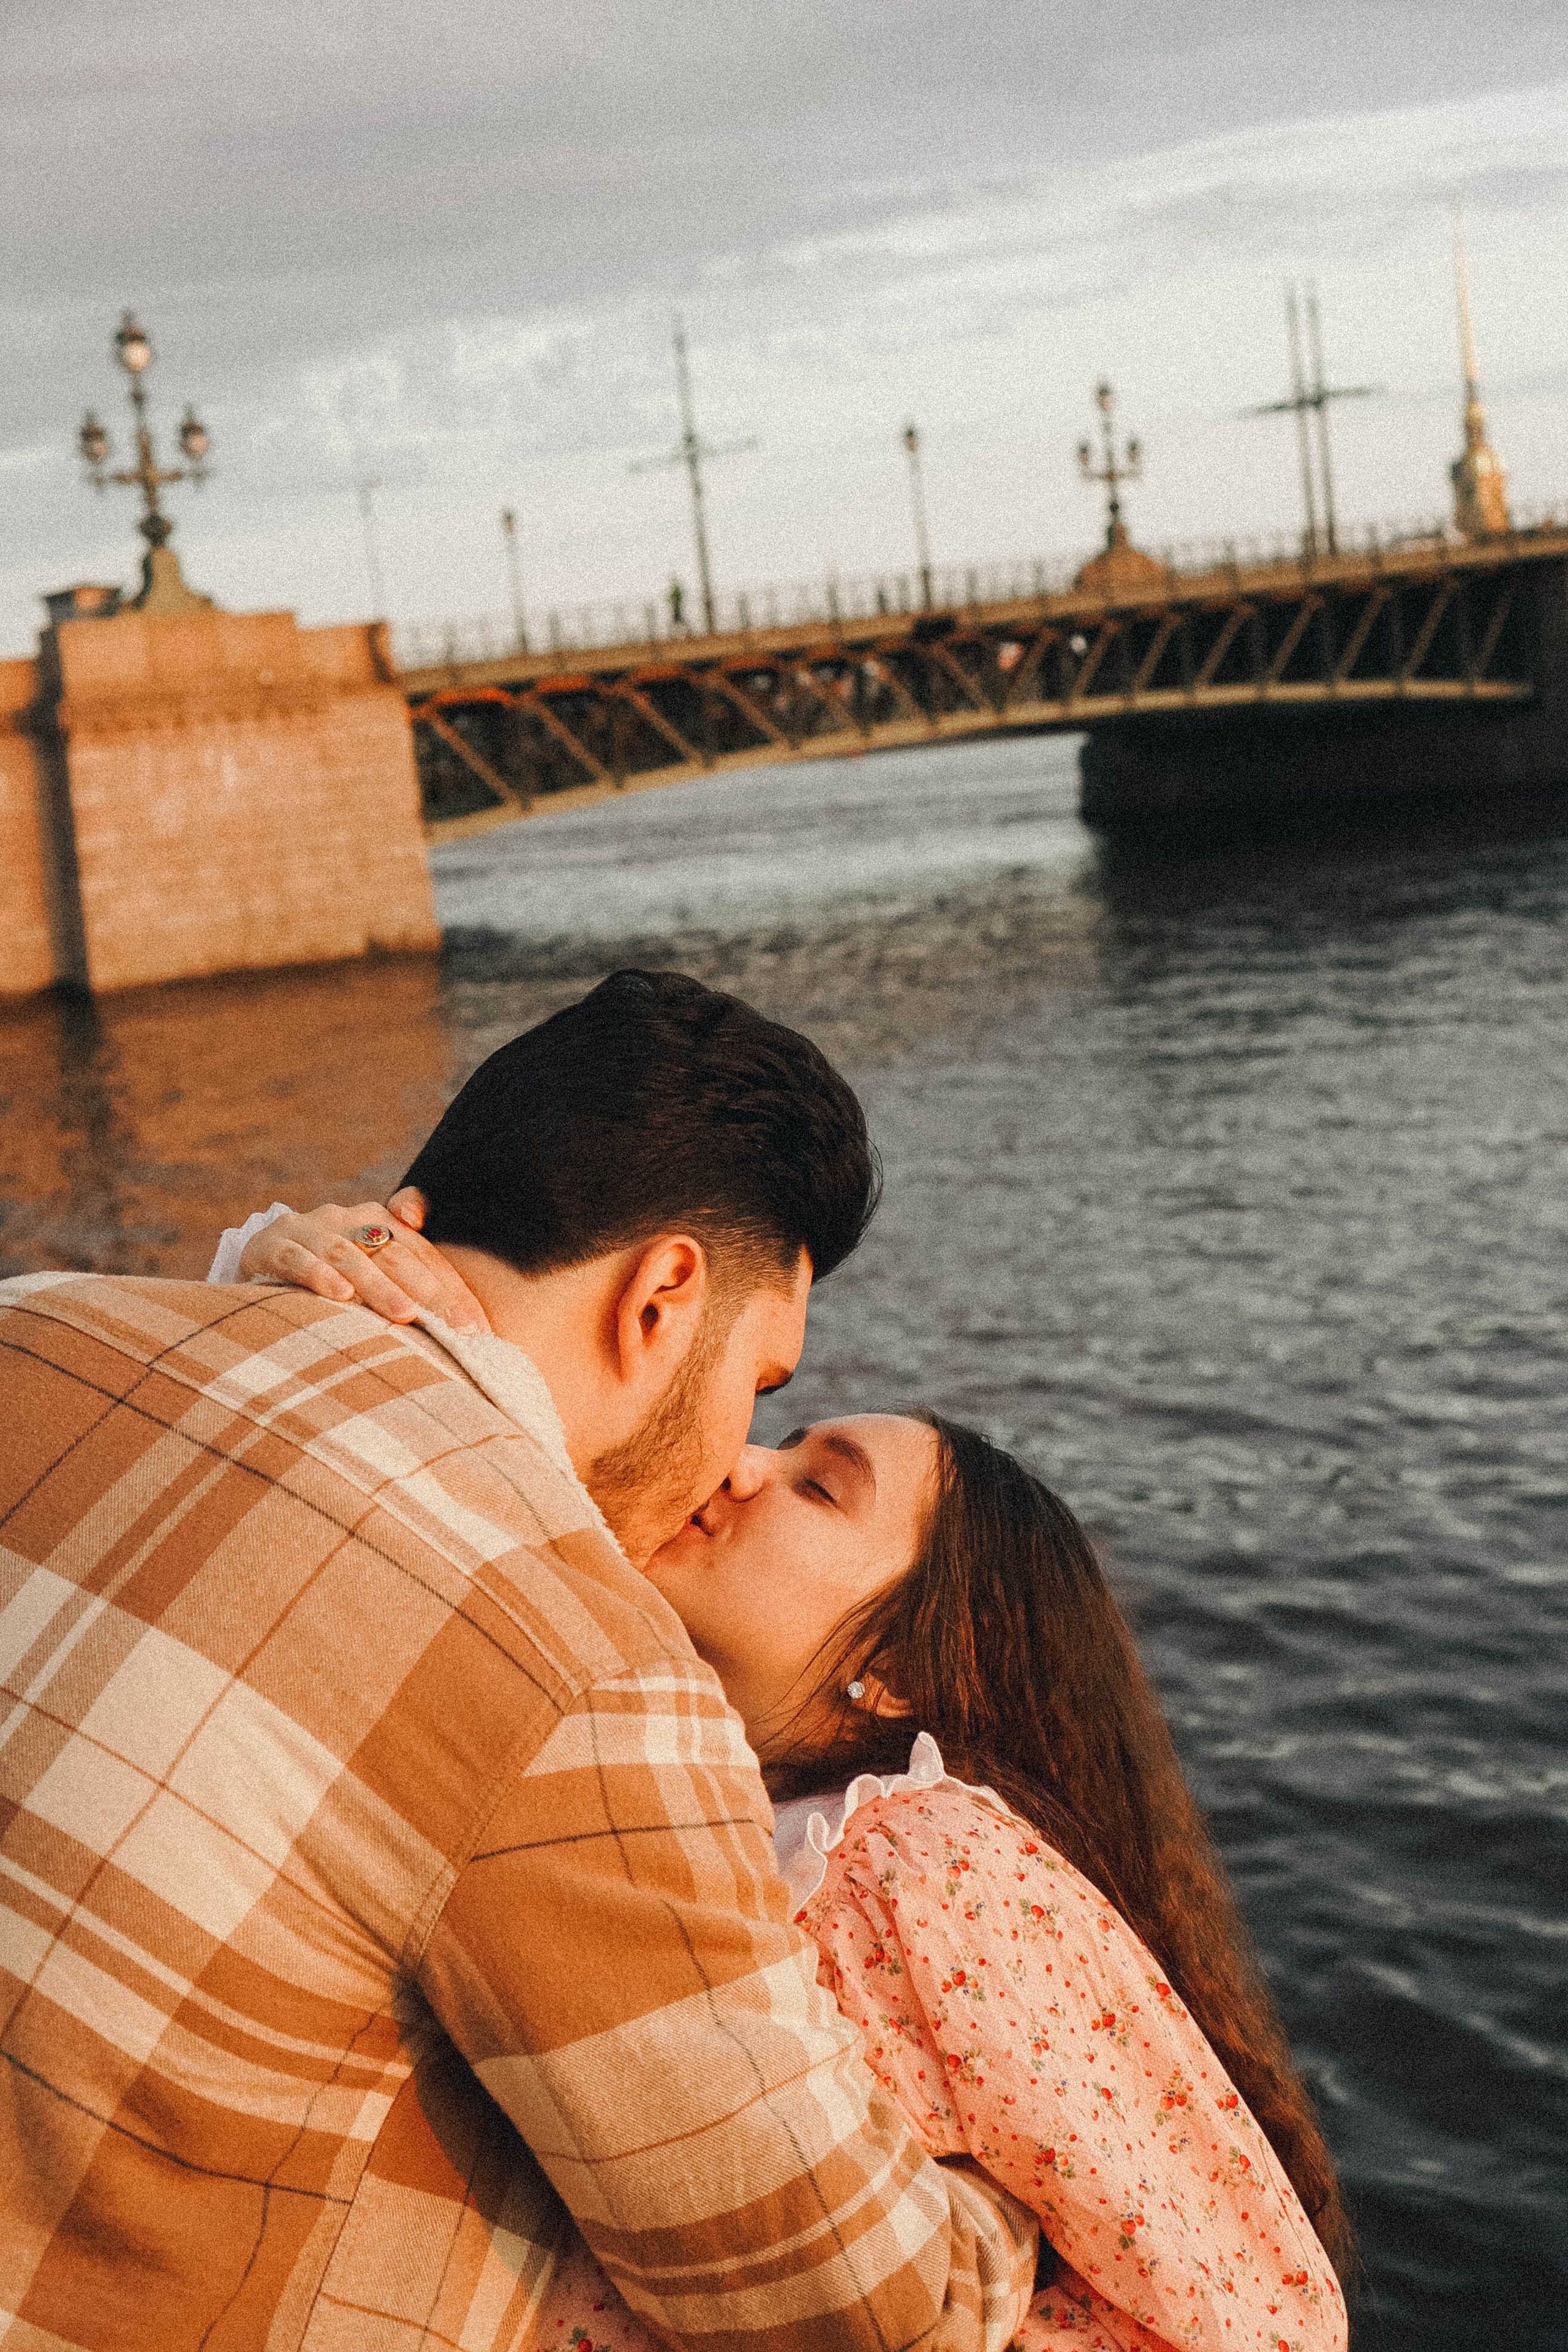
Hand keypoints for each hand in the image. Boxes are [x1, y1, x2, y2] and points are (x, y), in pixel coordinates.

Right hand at [238, 1190, 490, 1334]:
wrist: (255, 1260)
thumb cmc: (326, 1272)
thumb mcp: (369, 1268)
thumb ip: (412, 1270)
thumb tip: (464, 1294)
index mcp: (377, 1220)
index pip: (423, 1254)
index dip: (451, 1290)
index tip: (477, 1329)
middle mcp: (345, 1218)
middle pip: (394, 1254)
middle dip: (427, 1292)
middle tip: (453, 1329)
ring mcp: (306, 1230)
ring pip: (348, 1255)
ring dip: (377, 1286)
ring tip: (404, 1315)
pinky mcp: (268, 1246)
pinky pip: (295, 1259)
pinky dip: (318, 1274)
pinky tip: (339, 1295)